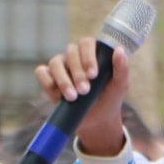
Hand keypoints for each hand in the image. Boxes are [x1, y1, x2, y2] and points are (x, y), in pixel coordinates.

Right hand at [34, 40, 129, 157]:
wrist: (97, 120)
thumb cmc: (110, 98)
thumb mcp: (120, 85)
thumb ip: (122, 68)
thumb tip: (119, 49)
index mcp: (92, 52)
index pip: (86, 43)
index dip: (88, 57)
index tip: (93, 75)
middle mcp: (74, 56)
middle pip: (70, 52)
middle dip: (77, 73)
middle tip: (85, 91)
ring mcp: (60, 66)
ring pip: (55, 62)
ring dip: (63, 80)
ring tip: (73, 97)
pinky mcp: (49, 79)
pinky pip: (42, 72)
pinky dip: (48, 82)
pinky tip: (58, 95)